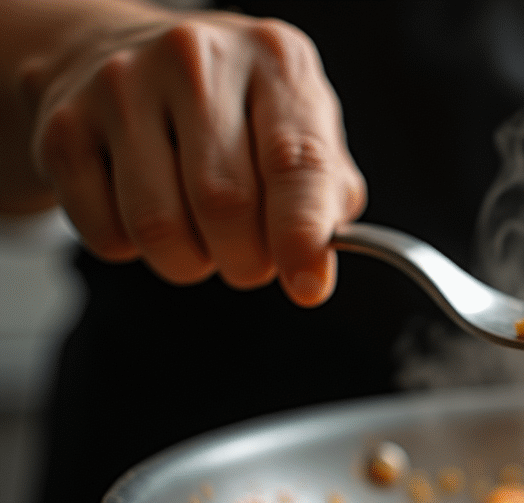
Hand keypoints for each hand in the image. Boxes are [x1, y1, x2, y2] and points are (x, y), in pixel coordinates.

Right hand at [28, 9, 364, 305]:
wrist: (128, 62)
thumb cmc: (238, 112)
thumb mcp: (302, 132)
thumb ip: (325, 198)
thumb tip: (314, 263)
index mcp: (274, 61)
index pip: (296, 162)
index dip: (302, 236)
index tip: (308, 287)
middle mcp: (196, 59)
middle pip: (224, 203)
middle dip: (246, 259)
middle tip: (251, 257)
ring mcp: (121, 86)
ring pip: (159, 227)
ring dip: (190, 261)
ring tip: (202, 237)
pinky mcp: (65, 127)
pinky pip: (106, 234)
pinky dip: (135, 250)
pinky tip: (148, 211)